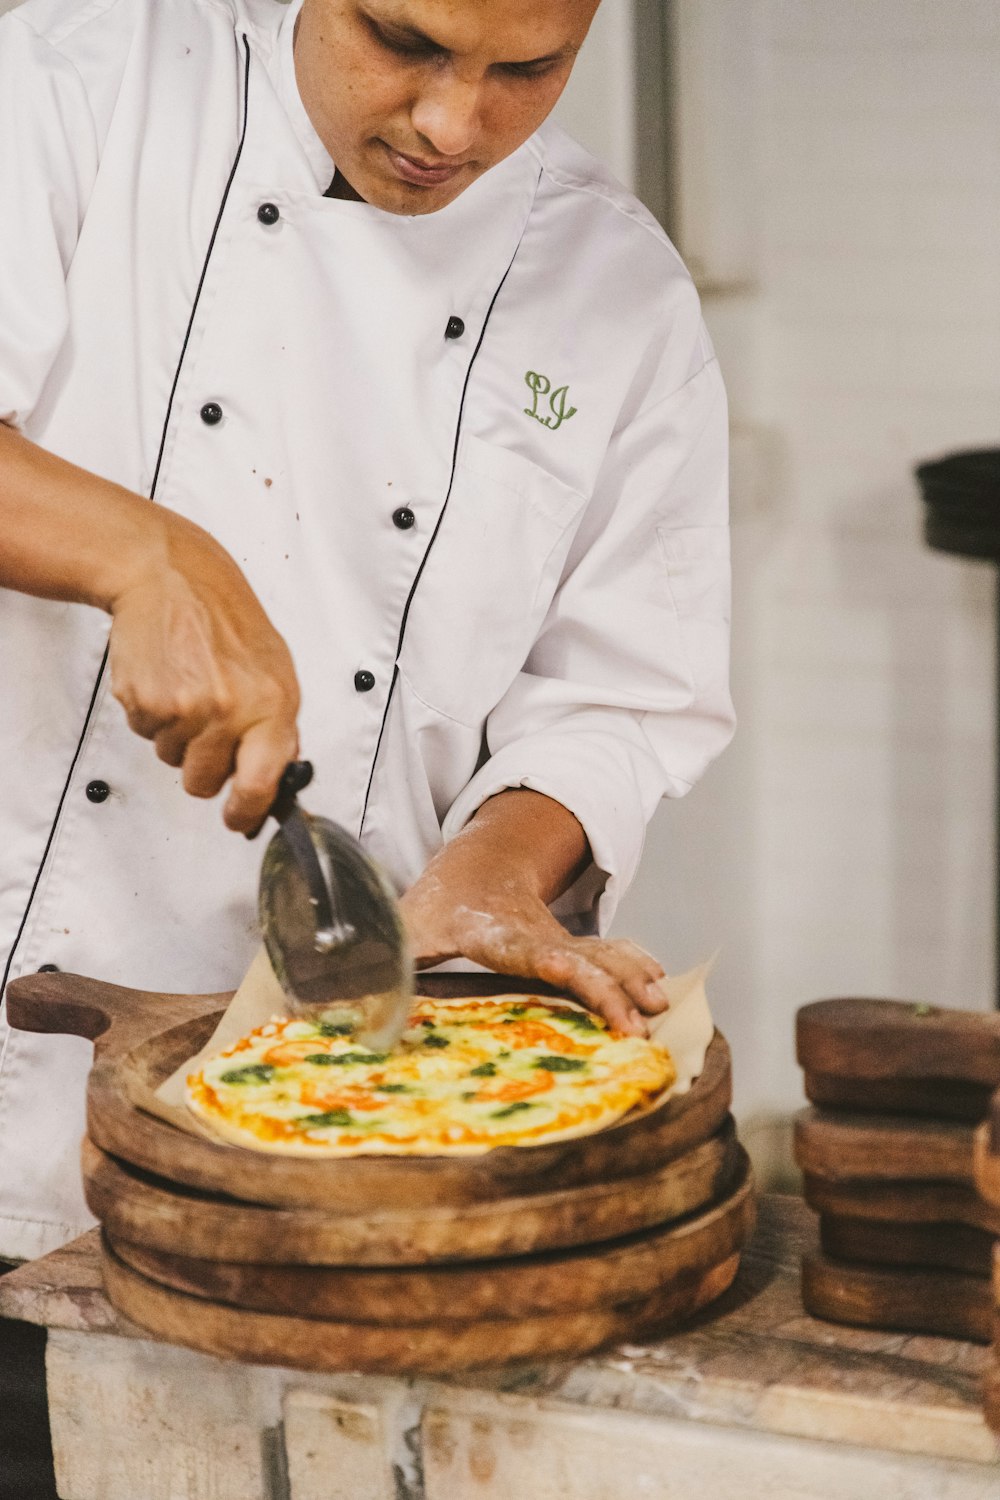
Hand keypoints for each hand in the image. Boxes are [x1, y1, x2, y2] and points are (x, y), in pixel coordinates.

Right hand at [107, 513, 299, 832]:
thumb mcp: (275, 666)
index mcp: (272, 704)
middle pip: (204, 782)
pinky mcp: (145, 700)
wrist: (169, 575)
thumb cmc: (224, 616)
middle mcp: (230, 710)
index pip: (262, 784)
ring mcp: (184, 707)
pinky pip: (145, 733)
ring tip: (187, 687)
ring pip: (172, 759)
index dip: (246, 812)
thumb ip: (277, 723)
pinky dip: (151, 713)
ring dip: (176, 736)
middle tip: (204, 726)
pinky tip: (165, 677)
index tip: (238, 819)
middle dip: (202, 766)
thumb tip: (276, 774)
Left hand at [398, 790, 667, 1035]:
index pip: (524, 946)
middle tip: (641, 1017)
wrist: (478, 869)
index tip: (569, 967)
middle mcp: (535, 934)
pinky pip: (612, 956)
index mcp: (492, 931)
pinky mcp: (574, 948)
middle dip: (613, 985)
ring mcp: (560, 939)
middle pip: (581, 956)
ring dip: (634, 977)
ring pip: (605, 953)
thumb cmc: (436, 908)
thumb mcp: (404, 926)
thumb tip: (338, 990)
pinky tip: (661, 987)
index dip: (550, 959)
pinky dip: (638, 968)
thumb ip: (381, 956)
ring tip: (662, 1005)